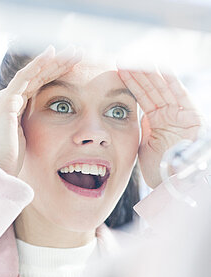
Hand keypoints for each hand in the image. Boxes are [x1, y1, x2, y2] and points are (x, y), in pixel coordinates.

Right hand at [0, 45, 81, 175]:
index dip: (55, 74)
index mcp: (12, 108)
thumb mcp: (24, 140)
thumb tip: (43, 131)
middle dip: (58, 63)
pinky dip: (38, 65)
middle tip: (78, 53)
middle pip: (37, 76)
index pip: (37, 86)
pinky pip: (24, 79)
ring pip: (33, 74)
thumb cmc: (9, 160)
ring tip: (73, 51)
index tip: (74, 67)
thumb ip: (30, 129)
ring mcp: (5, 99)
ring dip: (54, 61)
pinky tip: (52, 54)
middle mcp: (7, 99)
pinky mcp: (6, 103)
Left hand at [118, 68, 202, 187]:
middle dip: (137, 73)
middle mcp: (170, 113)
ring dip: (146, 73)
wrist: (173, 185)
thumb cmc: (159, 170)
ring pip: (161, 88)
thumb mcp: (145, 145)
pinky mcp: (190, 115)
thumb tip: (137, 113)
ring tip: (132, 59)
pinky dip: (167, 79)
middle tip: (122, 59)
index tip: (117, 70)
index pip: (143, 96)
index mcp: (158, 120)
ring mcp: (180, 113)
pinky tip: (155, 65)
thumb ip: (143, 127)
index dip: (131, 83)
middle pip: (151, 88)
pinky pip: (177, 93)